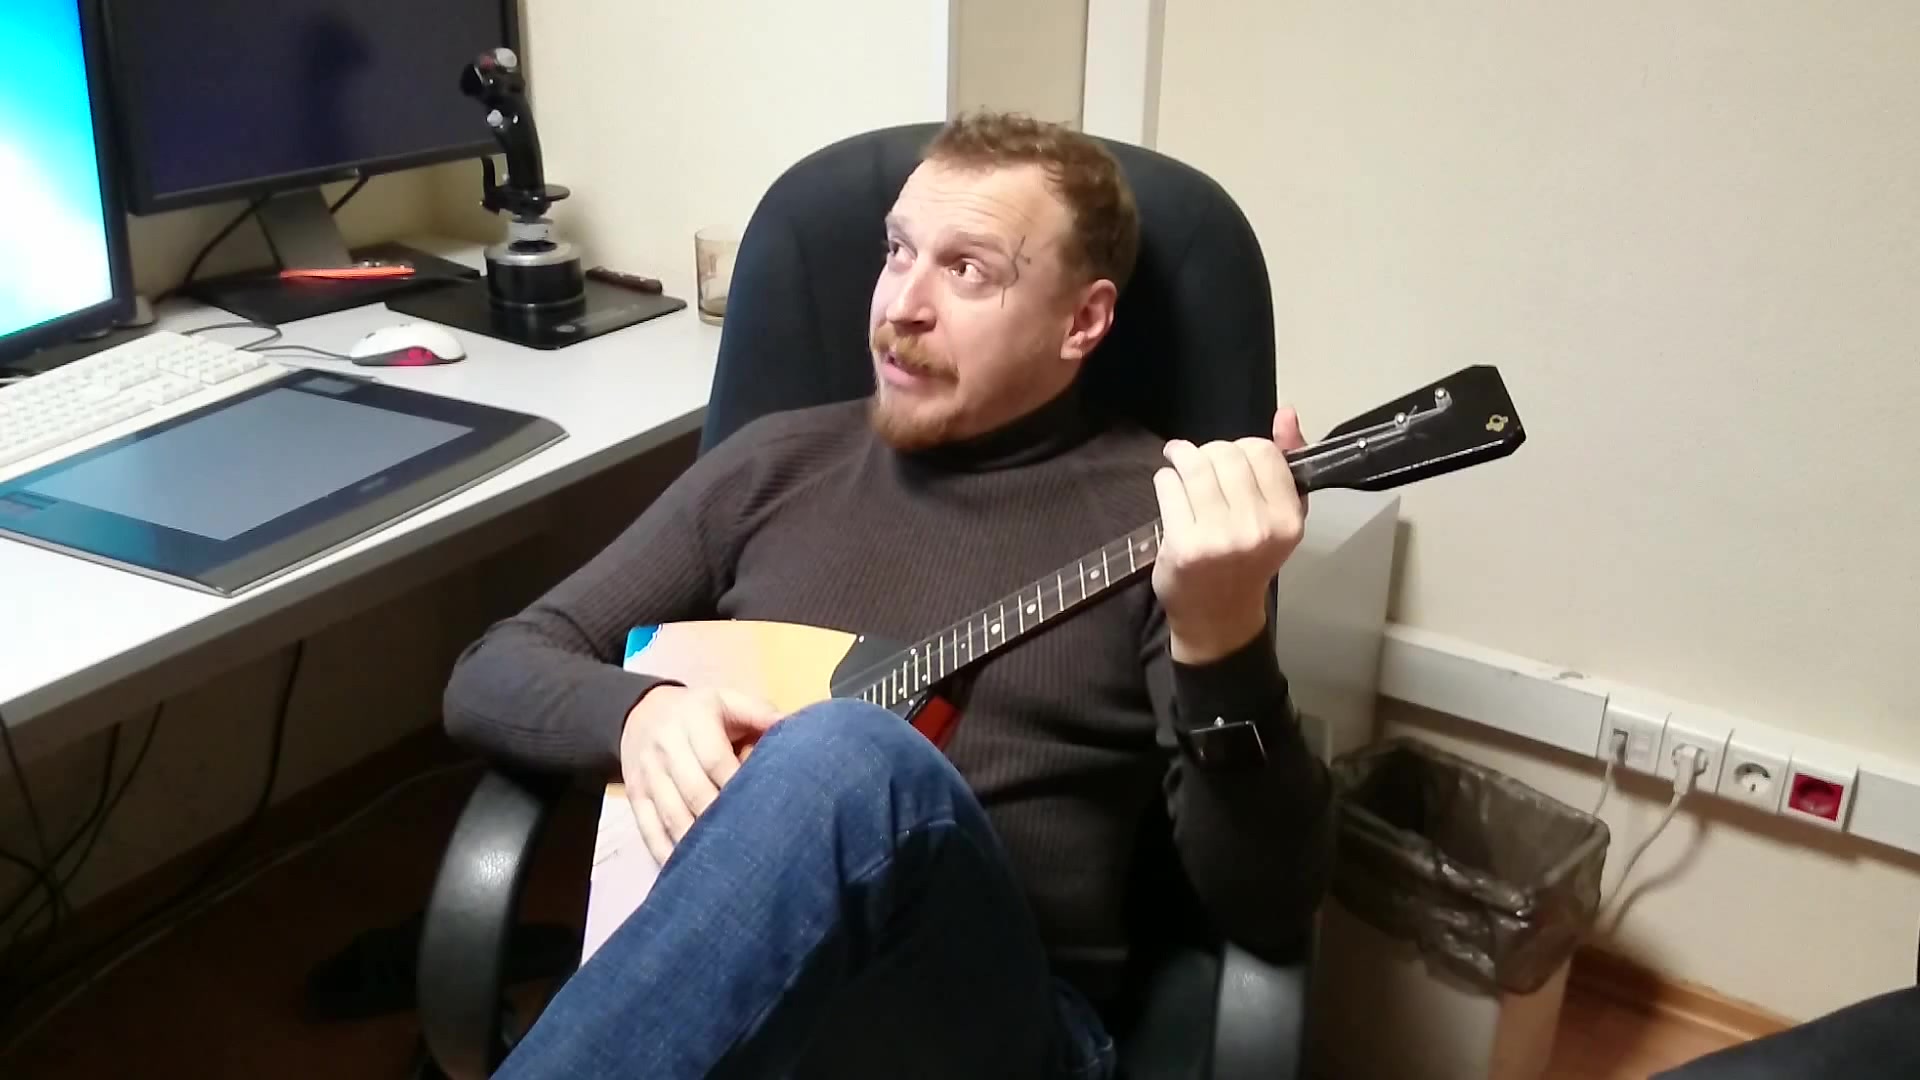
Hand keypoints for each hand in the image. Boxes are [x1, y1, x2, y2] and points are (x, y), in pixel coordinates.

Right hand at [620, 685, 780, 863]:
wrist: (642, 713)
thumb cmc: (699, 712)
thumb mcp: (727, 699)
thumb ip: (759, 712)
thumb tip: (791, 727)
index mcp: (694, 719)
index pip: (715, 759)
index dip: (737, 786)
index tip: (761, 809)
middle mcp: (667, 747)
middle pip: (694, 791)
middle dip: (720, 819)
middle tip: (750, 844)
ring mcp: (648, 774)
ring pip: (672, 814)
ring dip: (695, 841)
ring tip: (725, 864)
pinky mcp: (636, 795)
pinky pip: (648, 828)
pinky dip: (665, 851)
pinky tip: (686, 869)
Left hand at [1151, 406, 1308, 663]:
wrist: (1218, 616)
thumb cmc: (1249, 561)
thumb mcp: (1278, 516)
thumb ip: (1285, 463)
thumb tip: (1287, 414)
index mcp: (1288, 518)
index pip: (1263, 451)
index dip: (1242, 448)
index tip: (1230, 461)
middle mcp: (1258, 528)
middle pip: (1226, 454)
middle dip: (1209, 452)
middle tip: (1200, 463)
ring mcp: (1219, 538)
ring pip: (1195, 465)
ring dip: (1181, 458)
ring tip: (1178, 465)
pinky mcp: (1184, 545)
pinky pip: (1169, 486)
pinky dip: (1165, 480)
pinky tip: (1169, 489)